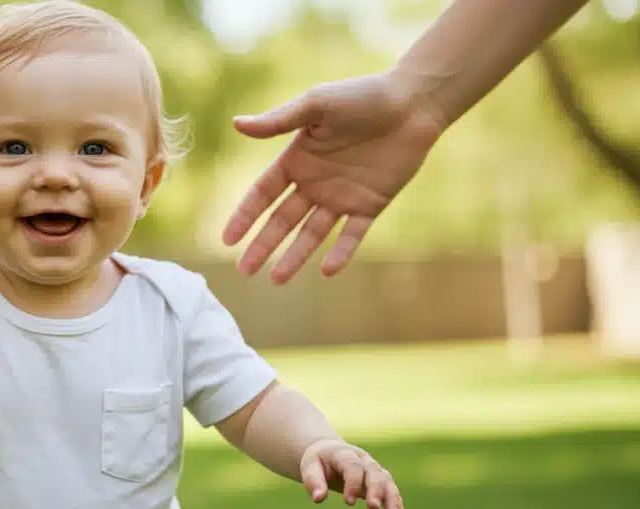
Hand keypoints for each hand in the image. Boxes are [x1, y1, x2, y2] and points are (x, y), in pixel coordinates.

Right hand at [223, 71, 444, 282]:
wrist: (412, 103)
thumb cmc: (362, 97)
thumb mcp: (316, 105)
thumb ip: (279, 120)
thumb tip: (237, 124)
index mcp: (296, 160)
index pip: (262, 194)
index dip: (245, 216)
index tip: (227, 240)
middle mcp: (314, 183)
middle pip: (282, 220)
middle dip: (263, 245)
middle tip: (245, 270)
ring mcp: (341, 197)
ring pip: (311, 233)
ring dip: (294, 256)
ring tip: (276, 280)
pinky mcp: (370, 205)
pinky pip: (352, 234)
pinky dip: (341, 252)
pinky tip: (326, 269)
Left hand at [300, 439, 405, 508]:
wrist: (330, 452)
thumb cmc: (318, 461)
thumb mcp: (310, 467)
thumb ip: (313, 481)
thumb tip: (318, 499)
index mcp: (345, 454)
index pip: (353, 466)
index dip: (352, 483)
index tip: (348, 503)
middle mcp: (364, 460)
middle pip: (375, 474)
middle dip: (376, 491)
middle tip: (373, 508)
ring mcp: (374, 470)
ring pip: (388, 484)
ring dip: (392, 501)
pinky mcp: (380, 482)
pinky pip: (392, 493)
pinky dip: (396, 507)